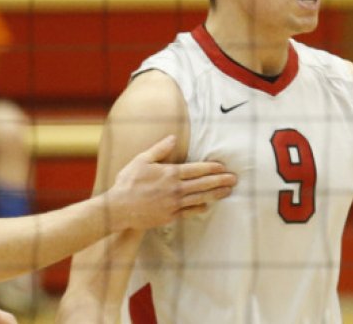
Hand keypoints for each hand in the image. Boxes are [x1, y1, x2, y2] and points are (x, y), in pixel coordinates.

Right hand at [106, 135, 236, 230]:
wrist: (118, 209)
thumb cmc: (127, 182)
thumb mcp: (141, 160)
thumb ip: (159, 149)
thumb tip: (173, 137)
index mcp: (170, 173)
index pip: (197, 169)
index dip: (212, 168)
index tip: (223, 167)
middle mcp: (175, 189)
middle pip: (203, 184)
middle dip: (221, 181)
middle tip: (234, 179)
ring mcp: (174, 204)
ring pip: (200, 198)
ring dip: (216, 194)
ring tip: (228, 191)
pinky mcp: (170, 216)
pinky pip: (190, 211)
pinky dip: (200, 208)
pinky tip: (208, 205)